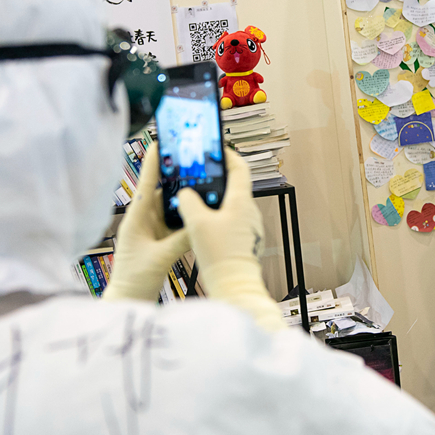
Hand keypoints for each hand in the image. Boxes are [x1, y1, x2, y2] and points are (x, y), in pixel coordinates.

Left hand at [102, 142, 189, 301]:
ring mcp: (151, 228)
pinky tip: (198, 208)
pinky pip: (174, 219)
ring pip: (169, 205)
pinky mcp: (158, 238)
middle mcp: (143, 219)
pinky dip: (185, 213)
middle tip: (191, 159)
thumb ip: (182, 238)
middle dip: (175, 175)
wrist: (128, 298)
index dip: (154, 163)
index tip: (161, 142)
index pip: (146, 184)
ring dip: (182, 195)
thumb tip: (200, 221)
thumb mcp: (161, 256)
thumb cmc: (135, 278)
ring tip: (200, 181)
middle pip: (161, 190)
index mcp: (136, 218)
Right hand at [177, 150, 285, 330]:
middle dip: (216, 177)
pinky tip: (201, 223)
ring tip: (195, 198)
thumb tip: (185, 194)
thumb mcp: (196, 223)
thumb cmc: (220, 255)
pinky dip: (217, 216)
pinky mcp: (244, 240)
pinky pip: (230, 220)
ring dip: (215, 198)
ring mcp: (248, 226)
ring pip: (231, 204)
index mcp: (241, 201)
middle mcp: (248, 211)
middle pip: (234, 185)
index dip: (228, 155)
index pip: (239, 167)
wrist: (235, 286)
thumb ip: (188, 202)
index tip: (216, 148)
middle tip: (199, 173)